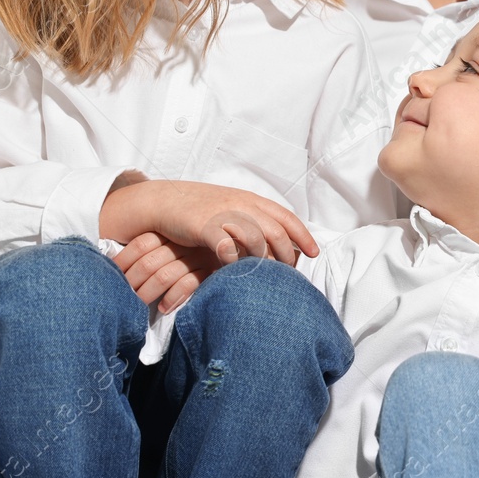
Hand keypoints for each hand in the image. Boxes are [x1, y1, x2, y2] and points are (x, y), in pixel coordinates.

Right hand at [99, 178, 318, 264]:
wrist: (164, 201)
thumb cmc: (200, 210)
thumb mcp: (231, 210)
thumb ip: (253, 223)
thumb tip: (277, 245)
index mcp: (250, 200)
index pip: (285, 217)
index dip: (302, 235)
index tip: (314, 253)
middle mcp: (241, 204)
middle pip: (275, 231)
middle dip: (286, 254)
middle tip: (289, 273)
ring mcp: (223, 214)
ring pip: (255, 239)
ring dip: (264, 260)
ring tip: (265, 277)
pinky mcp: (204, 226)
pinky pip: (227, 246)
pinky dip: (236, 260)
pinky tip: (237, 271)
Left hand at [111, 232, 217, 311]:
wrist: (233, 245)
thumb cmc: (193, 250)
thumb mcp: (172, 243)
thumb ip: (152, 251)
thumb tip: (115, 262)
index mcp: (171, 231)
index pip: (141, 244)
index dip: (124, 260)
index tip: (112, 275)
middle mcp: (183, 242)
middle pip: (149, 262)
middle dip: (133, 282)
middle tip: (124, 296)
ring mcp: (198, 255)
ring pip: (165, 275)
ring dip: (148, 293)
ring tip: (139, 305)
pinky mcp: (211, 270)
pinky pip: (188, 284)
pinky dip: (173, 298)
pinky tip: (164, 308)